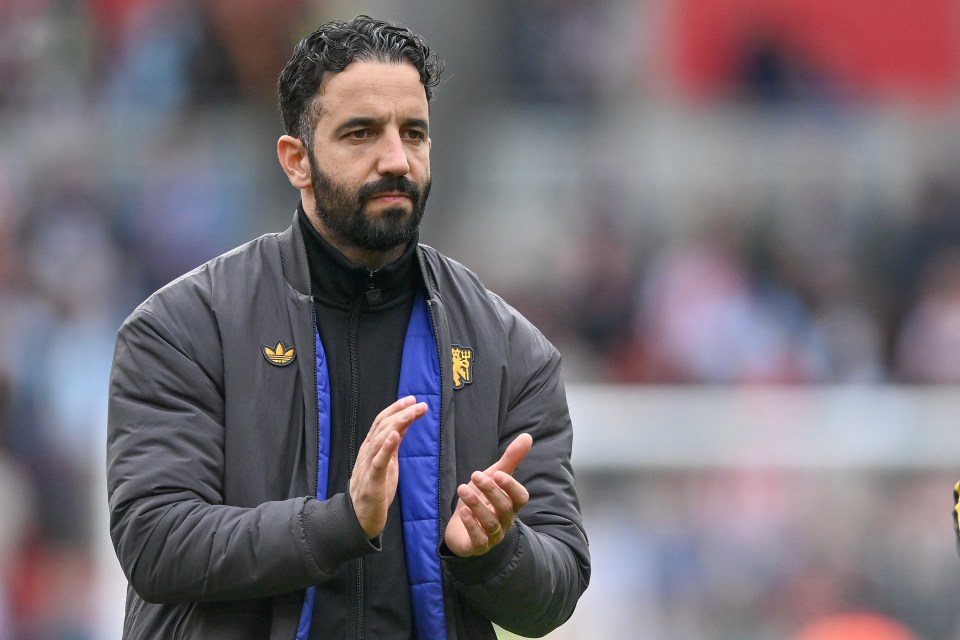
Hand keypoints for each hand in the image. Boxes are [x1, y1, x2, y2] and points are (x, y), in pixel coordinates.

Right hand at [350, 396, 426, 538]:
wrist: (360, 517)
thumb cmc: (375, 489)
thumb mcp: (387, 462)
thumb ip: (392, 445)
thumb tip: (402, 426)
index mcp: (371, 447)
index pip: (382, 421)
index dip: (396, 408)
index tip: (413, 400)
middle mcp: (367, 452)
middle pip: (382, 425)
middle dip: (401, 412)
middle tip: (419, 404)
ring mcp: (368, 465)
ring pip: (381, 438)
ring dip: (397, 423)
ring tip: (410, 413)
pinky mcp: (372, 480)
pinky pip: (379, 460)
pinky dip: (387, 446)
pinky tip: (396, 434)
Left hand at [444, 433, 532, 556]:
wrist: (461, 528)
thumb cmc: (482, 500)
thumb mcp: (494, 477)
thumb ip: (510, 459)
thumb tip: (527, 436)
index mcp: (511, 504)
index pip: (521, 498)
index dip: (511, 487)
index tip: (498, 474)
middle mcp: (505, 521)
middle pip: (505, 508)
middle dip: (490, 491)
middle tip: (475, 475)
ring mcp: (492, 536)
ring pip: (490, 522)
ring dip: (477, 504)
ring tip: (462, 489)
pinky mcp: (477, 546)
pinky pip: (479, 539)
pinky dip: (471, 525)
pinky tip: (463, 512)